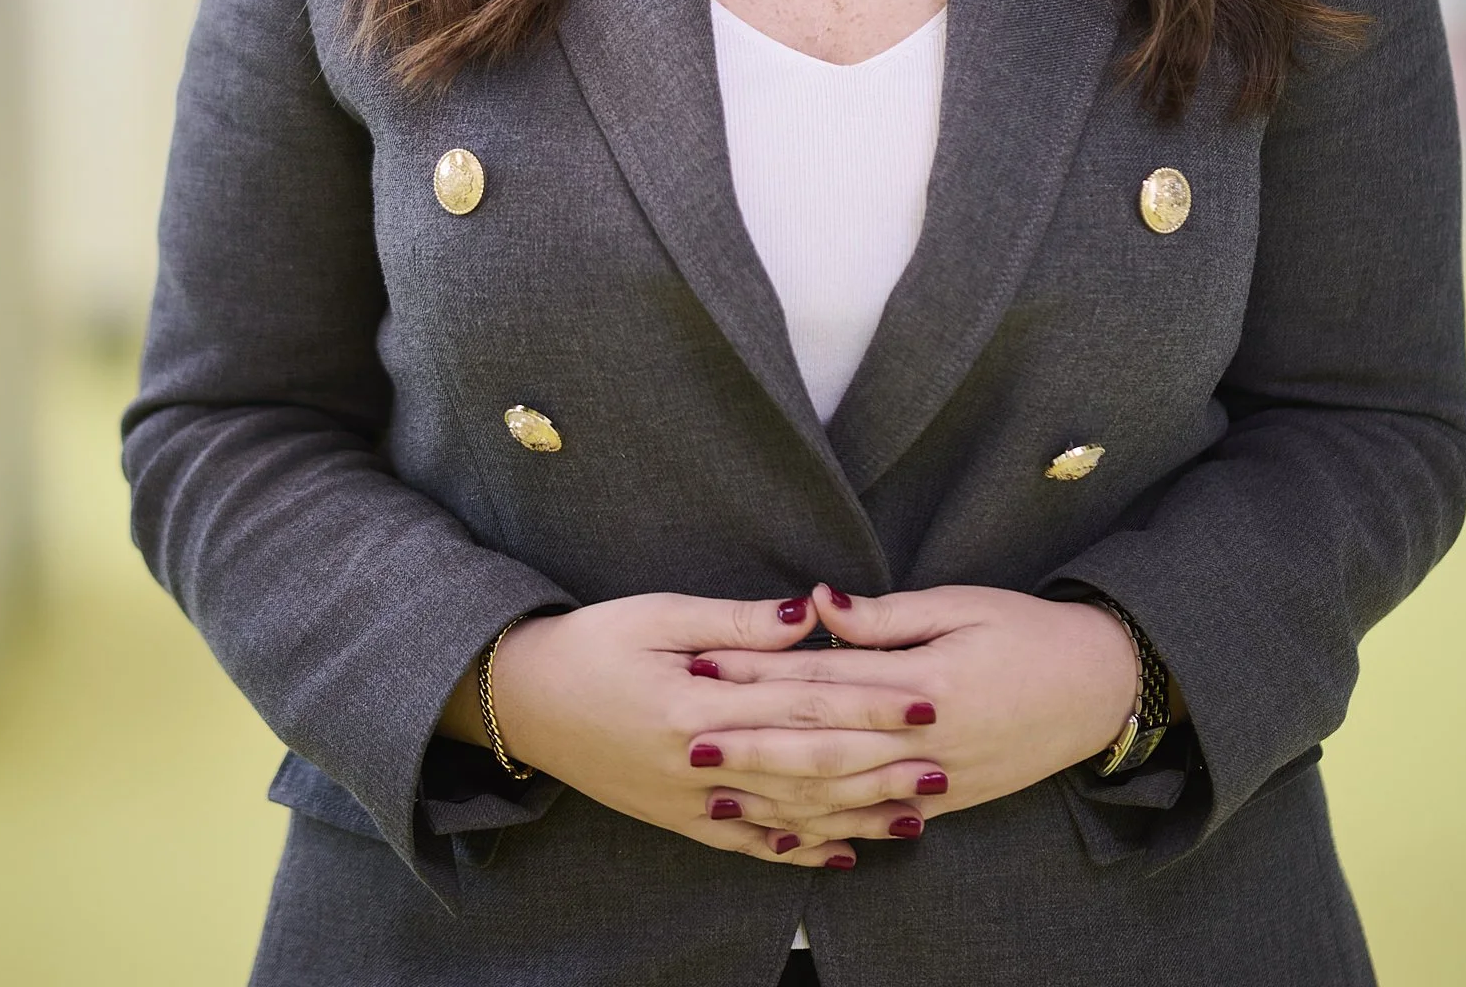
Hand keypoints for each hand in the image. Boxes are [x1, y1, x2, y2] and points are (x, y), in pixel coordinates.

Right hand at [470, 594, 948, 869]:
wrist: (523, 703)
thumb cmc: (592, 644)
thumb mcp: (658, 614)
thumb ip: (738, 624)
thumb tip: (809, 614)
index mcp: (698, 706)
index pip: (803, 705)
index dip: (869, 703)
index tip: (925, 698)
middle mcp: (702, 765)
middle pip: (809, 768)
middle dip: (880, 767)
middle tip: (942, 763)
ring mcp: (692, 802)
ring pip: (790, 816)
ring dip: (857, 815)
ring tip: (916, 812)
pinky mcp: (681, 820)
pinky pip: (751, 843)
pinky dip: (800, 849)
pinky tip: (843, 852)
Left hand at [690, 584, 1139, 831]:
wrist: (1100, 687)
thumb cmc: (1027, 630)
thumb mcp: (959, 604)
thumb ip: (883, 616)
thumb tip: (815, 603)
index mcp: (924, 684)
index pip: (822, 681)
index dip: (760, 677)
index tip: (704, 670)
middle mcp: (924, 743)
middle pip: (821, 747)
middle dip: (750, 747)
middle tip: (688, 743)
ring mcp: (936, 783)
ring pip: (842, 799)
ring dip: (776, 798)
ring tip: (718, 796)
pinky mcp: (947, 804)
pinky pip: (876, 825)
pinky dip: (830, 832)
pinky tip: (788, 836)